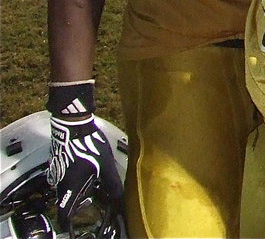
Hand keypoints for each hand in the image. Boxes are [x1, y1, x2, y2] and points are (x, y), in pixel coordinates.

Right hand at [47, 83, 123, 230]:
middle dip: (79, 206)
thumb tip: (119, 198)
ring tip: (93, 187)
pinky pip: (66, 180)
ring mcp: (57, 174)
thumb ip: (112, 184)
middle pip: (66, 203)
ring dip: (78, 192)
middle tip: (93, 201)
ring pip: (66, 191)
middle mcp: (60, 184)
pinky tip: (88, 174)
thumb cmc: (89, 144)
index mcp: (70, 187)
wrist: (73, 126)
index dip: (69, 222)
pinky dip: (76, 182)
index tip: (74, 226)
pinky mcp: (58, 165)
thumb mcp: (105, 166)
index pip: (64, 214)